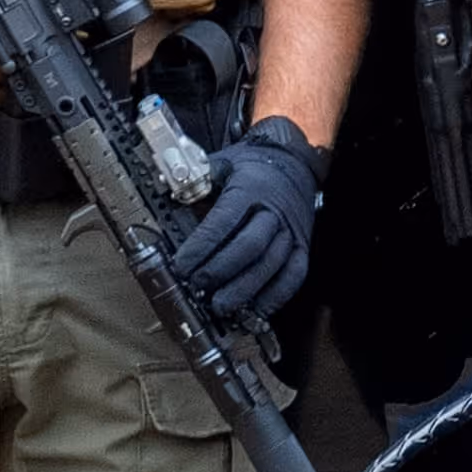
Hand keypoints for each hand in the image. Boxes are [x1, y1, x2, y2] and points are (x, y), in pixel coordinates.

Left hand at [170, 116, 324, 323]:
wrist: (295, 163)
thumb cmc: (253, 168)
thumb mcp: (223, 163)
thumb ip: (198, 180)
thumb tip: (169, 193)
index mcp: (250, 189)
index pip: (223, 222)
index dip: (201, 247)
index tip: (181, 266)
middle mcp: (273, 211)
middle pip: (250, 246)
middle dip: (221, 270)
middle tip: (199, 287)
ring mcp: (291, 231)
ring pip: (271, 264)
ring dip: (246, 289)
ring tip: (222, 306)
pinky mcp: (303, 245)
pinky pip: (295, 274)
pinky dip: (277, 295)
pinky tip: (258, 309)